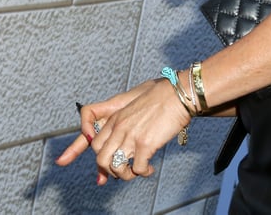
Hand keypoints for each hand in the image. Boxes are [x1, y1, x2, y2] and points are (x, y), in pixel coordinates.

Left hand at [56, 78, 190, 184]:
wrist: (176, 95)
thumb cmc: (160, 98)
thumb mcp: (134, 105)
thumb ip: (125, 120)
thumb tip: (127, 137)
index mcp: (115, 119)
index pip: (94, 143)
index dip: (100, 159)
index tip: (107, 168)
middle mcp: (119, 128)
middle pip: (100, 159)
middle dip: (110, 171)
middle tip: (124, 171)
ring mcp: (130, 136)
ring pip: (115, 167)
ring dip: (126, 175)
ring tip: (137, 171)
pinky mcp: (145, 144)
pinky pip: (137, 169)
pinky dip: (143, 173)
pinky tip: (149, 168)